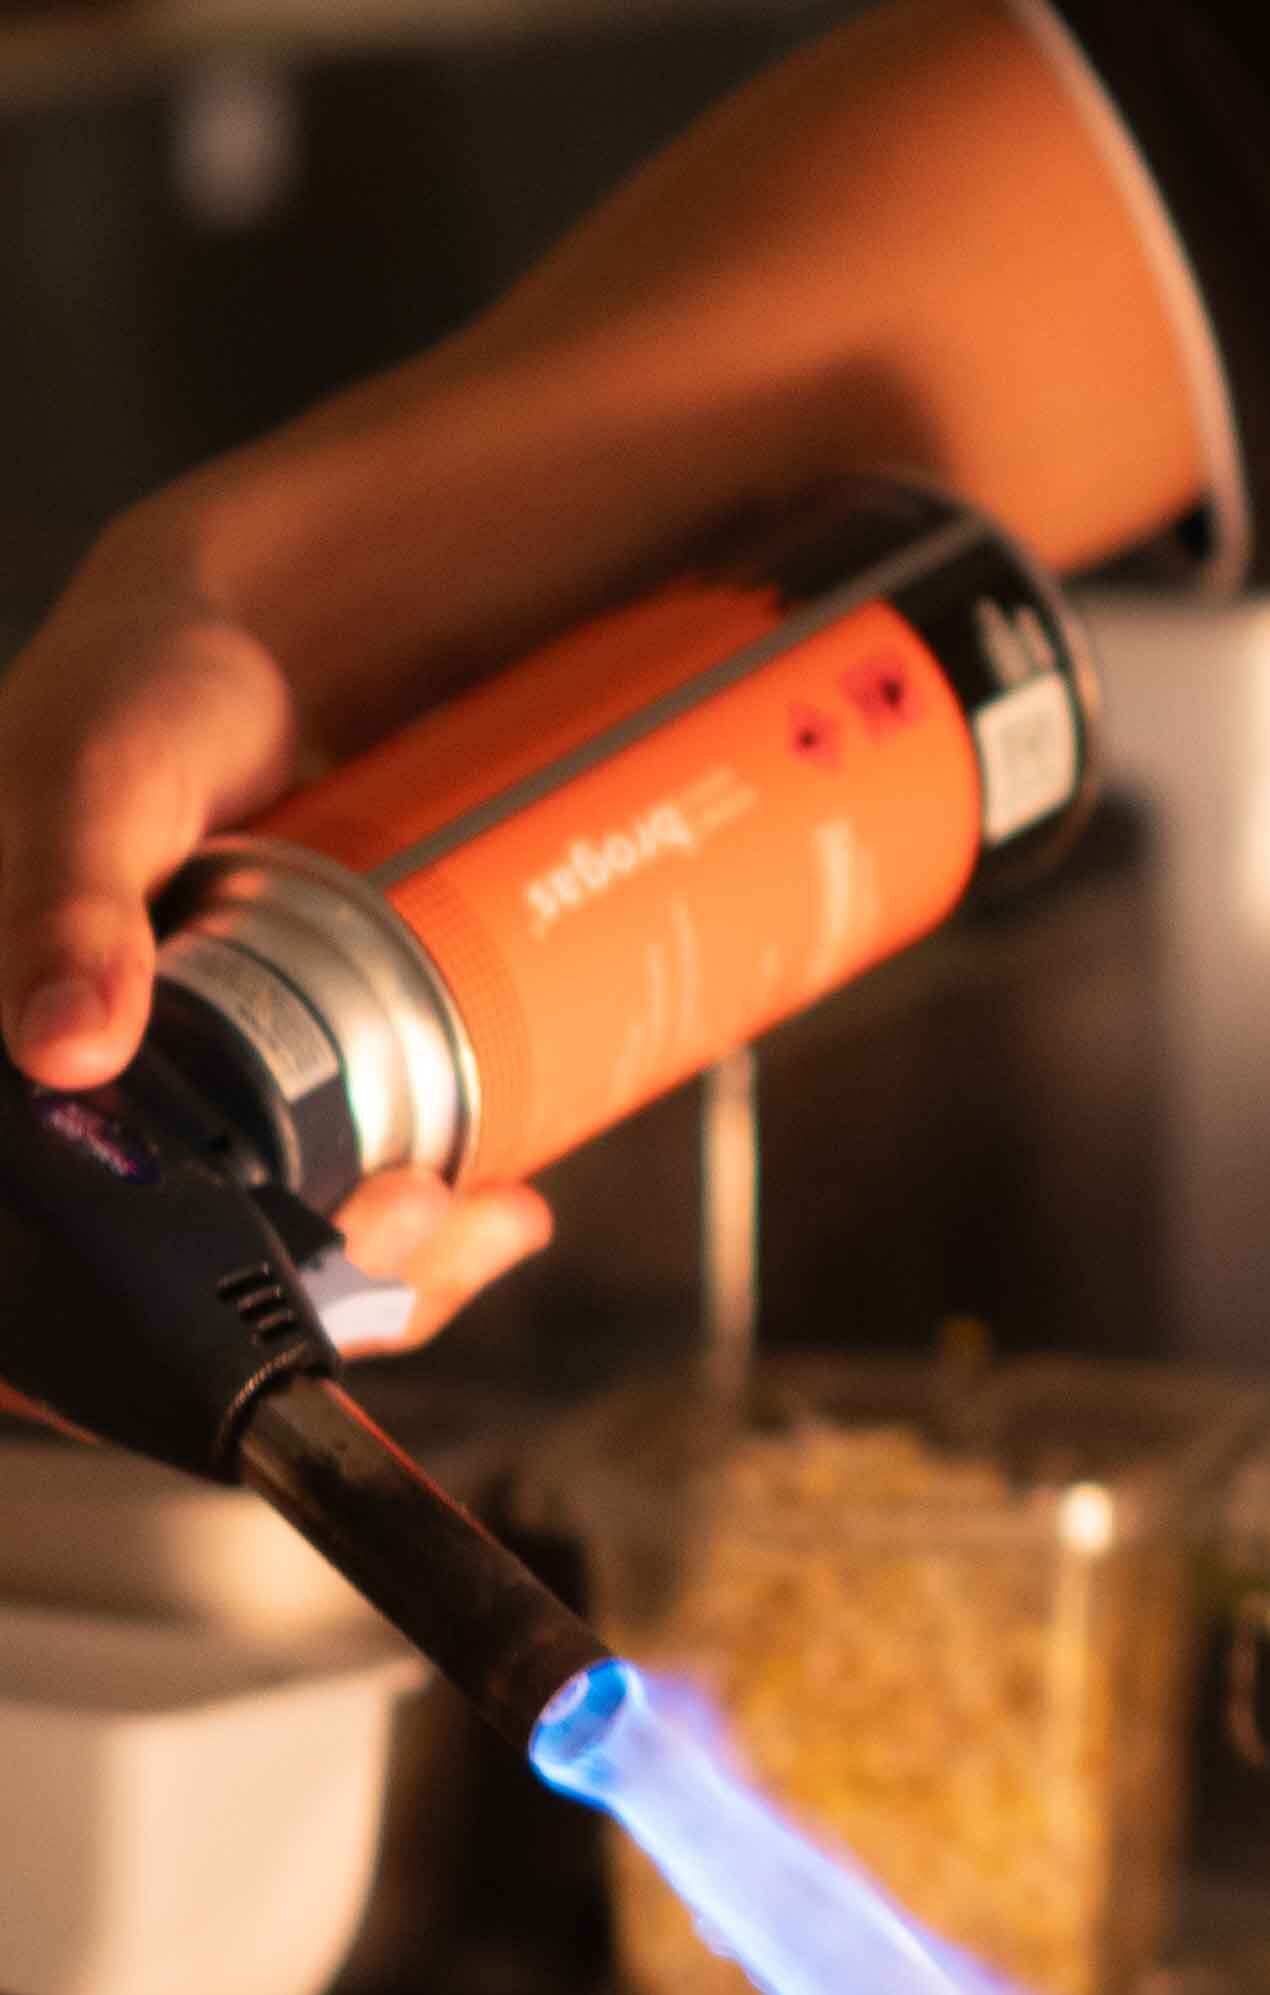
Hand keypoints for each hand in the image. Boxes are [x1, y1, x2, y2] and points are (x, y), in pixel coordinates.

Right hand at [0, 533, 550, 1338]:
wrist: (236, 650)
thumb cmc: (122, 699)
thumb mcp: (86, 784)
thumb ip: (62, 899)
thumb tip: (63, 1046)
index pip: (27, 1285)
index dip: (116, 1345)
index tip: (277, 1300)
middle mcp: (45, 1136)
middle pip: (157, 1300)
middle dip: (306, 1300)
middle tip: (423, 1221)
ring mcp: (151, 1132)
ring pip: (255, 1273)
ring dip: (383, 1286)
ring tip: (484, 1216)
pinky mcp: (248, 1114)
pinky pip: (316, 1213)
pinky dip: (407, 1235)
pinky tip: (498, 1201)